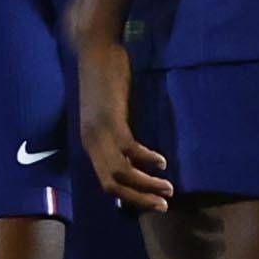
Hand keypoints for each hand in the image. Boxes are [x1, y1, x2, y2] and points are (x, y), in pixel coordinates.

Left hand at [75, 30, 168, 215]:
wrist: (95, 52)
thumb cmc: (105, 81)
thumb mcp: (108, 114)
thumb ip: (116, 134)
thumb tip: (132, 155)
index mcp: (90, 143)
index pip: (105, 183)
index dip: (128, 198)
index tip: (150, 204)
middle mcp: (90, 142)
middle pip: (111, 185)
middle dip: (138, 199)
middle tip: (163, 206)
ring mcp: (98, 132)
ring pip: (120, 172)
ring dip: (146, 185)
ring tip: (168, 189)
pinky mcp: (110, 119)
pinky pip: (128, 149)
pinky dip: (145, 159)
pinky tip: (161, 162)